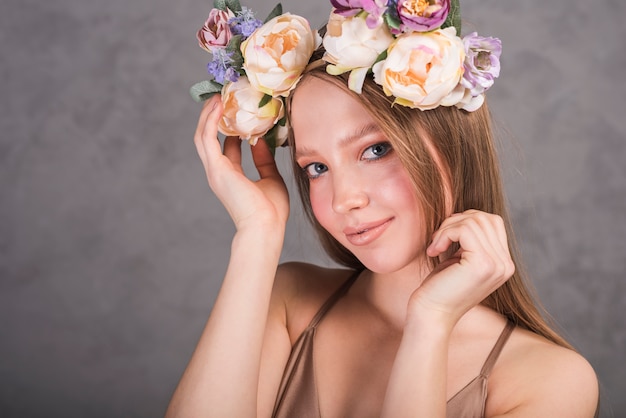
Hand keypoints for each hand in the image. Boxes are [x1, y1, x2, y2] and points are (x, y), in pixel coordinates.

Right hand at [194, 95, 288, 230]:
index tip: (242, 111)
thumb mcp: (271, 178)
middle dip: (215, 117)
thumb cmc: (271, 210)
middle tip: (224, 97)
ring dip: (209, 114)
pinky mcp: (215, 168)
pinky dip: (210, 120)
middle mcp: (219, 172)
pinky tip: (218, 104)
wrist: (266, 226)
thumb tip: (261, 141)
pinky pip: (207, 137)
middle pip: (210, 138)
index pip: (228, 147)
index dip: (233, 129)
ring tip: (218, 95)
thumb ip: (264, 160)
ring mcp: (215, 170)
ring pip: (203, 135)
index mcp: (231, 176)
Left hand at [408, 210, 514, 328]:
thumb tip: (468, 214)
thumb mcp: (460, 259)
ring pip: (474, 221)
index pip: (492, 222)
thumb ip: (471, 240)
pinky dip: (445, 234)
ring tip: (435, 245)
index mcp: (503, 263)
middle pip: (485, 217)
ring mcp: (497, 265)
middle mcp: (506, 265)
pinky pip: (464, 229)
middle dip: (456, 221)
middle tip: (437, 239)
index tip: (445, 236)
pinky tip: (434, 250)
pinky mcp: (482, 264)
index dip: (465, 221)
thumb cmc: (440, 287)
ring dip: (447, 228)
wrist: (431, 315)